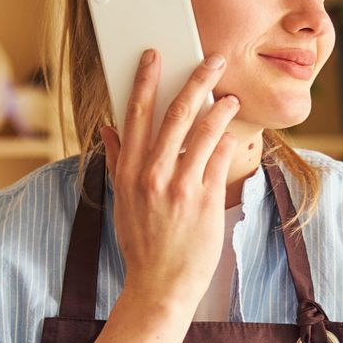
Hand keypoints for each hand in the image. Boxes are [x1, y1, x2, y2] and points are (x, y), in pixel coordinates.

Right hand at [100, 48, 240, 318]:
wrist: (160, 285)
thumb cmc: (142, 243)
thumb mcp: (122, 201)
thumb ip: (118, 162)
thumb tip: (110, 128)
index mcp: (128, 172)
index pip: (135, 115)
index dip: (146, 81)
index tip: (155, 57)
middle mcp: (152, 175)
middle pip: (176, 114)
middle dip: (196, 80)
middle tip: (212, 60)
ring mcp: (179, 187)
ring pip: (205, 131)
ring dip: (221, 108)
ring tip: (230, 99)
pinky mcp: (205, 200)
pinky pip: (220, 158)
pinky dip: (228, 142)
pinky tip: (232, 136)